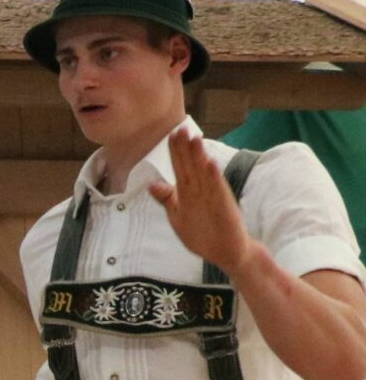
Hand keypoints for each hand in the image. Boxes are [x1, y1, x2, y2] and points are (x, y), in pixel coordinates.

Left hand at [148, 126, 257, 274]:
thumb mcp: (178, 216)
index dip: (176, 153)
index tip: (171, 135)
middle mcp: (200, 191)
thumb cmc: (203, 233)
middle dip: (185, 149)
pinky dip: (214, 178)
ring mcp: (212, 198)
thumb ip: (168, 199)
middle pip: (191, 167)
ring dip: (199, 157)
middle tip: (180, 128)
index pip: (181, 168)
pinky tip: (210, 164)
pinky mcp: (223, 207)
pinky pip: (217, 191)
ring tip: (195, 139)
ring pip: (203, 174)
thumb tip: (152, 184)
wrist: (227, 251)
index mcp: (188, 193)